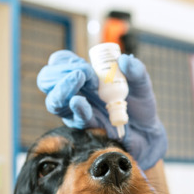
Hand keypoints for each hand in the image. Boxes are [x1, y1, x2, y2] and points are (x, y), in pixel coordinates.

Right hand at [36, 50, 167, 168]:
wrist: (147, 133)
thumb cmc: (139, 106)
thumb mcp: (142, 85)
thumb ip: (137, 71)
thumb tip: (125, 60)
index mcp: (84, 76)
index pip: (59, 63)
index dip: (64, 61)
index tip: (83, 64)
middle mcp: (76, 92)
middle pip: (47, 81)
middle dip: (59, 73)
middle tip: (82, 74)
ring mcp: (77, 111)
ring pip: (53, 102)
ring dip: (63, 89)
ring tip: (79, 81)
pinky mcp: (86, 128)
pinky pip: (73, 119)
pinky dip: (76, 108)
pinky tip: (80, 102)